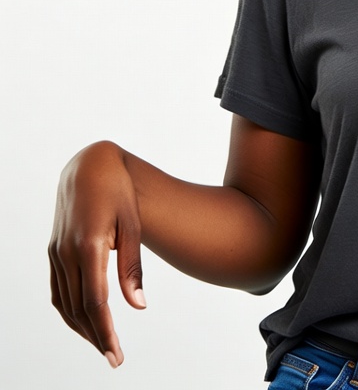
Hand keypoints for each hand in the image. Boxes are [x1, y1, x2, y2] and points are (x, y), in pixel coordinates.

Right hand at [48, 141, 146, 367]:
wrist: (88, 166)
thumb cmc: (118, 191)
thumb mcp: (133, 224)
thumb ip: (132, 267)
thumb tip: (139, 307)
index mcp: (89, 246)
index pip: (96, 303)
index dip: (106, 333)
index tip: (116, 356)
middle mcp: (66, 253)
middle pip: (78, 310)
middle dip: (95, 337)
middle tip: (114, 358)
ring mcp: (55, 252)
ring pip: (64, 304)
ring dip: (81, 328)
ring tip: (102, 343)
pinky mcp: (52, 250)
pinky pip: (57, 290)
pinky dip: (68, 310)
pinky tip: (83, 320)